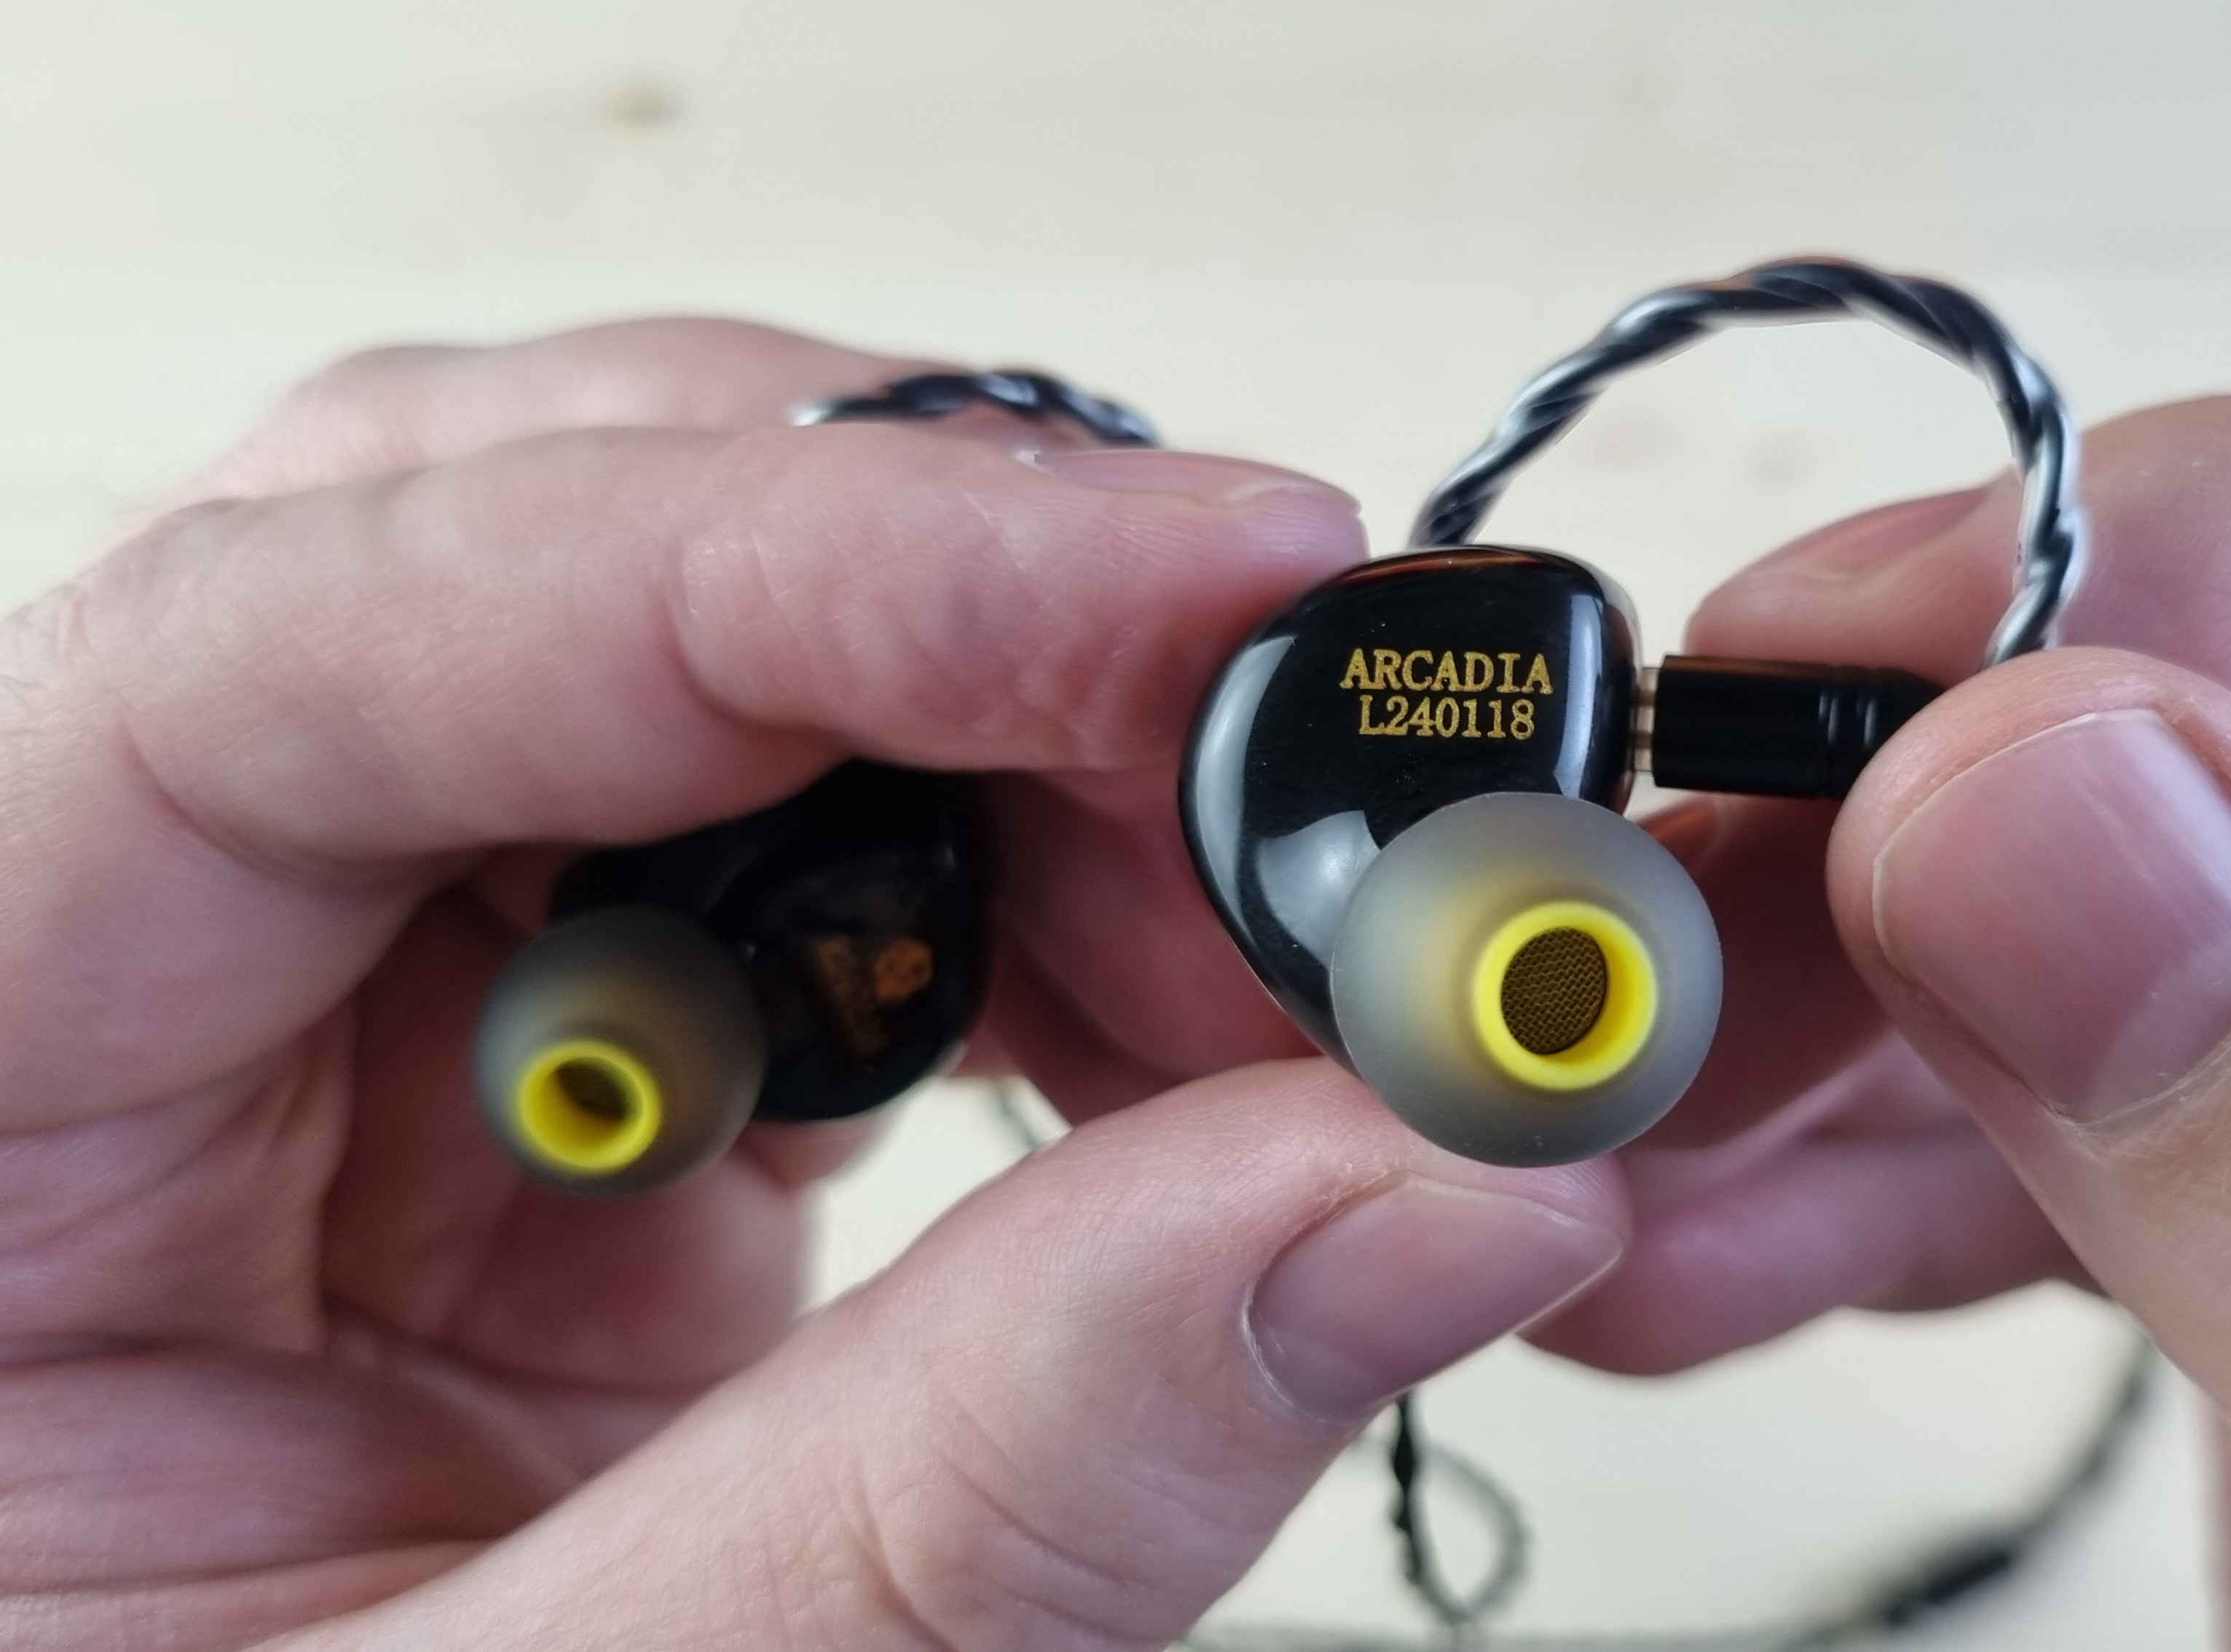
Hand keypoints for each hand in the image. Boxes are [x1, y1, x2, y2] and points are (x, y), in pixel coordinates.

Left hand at [0, 320, 1625, 1648]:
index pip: (305, 636)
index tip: (1208, 590)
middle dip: (1032, 688)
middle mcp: (143, 976)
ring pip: (786, 712)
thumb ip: (977, 1487)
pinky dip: (1115, 973)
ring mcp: (384, 1021)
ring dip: (1134, 841)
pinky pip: (870, 896)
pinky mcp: (592, 1095)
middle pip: (581, 583)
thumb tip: (1426, 1186)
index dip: (798, 565)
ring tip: (1375, 1058)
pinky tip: (1265, 1098)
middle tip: (1361, 865)